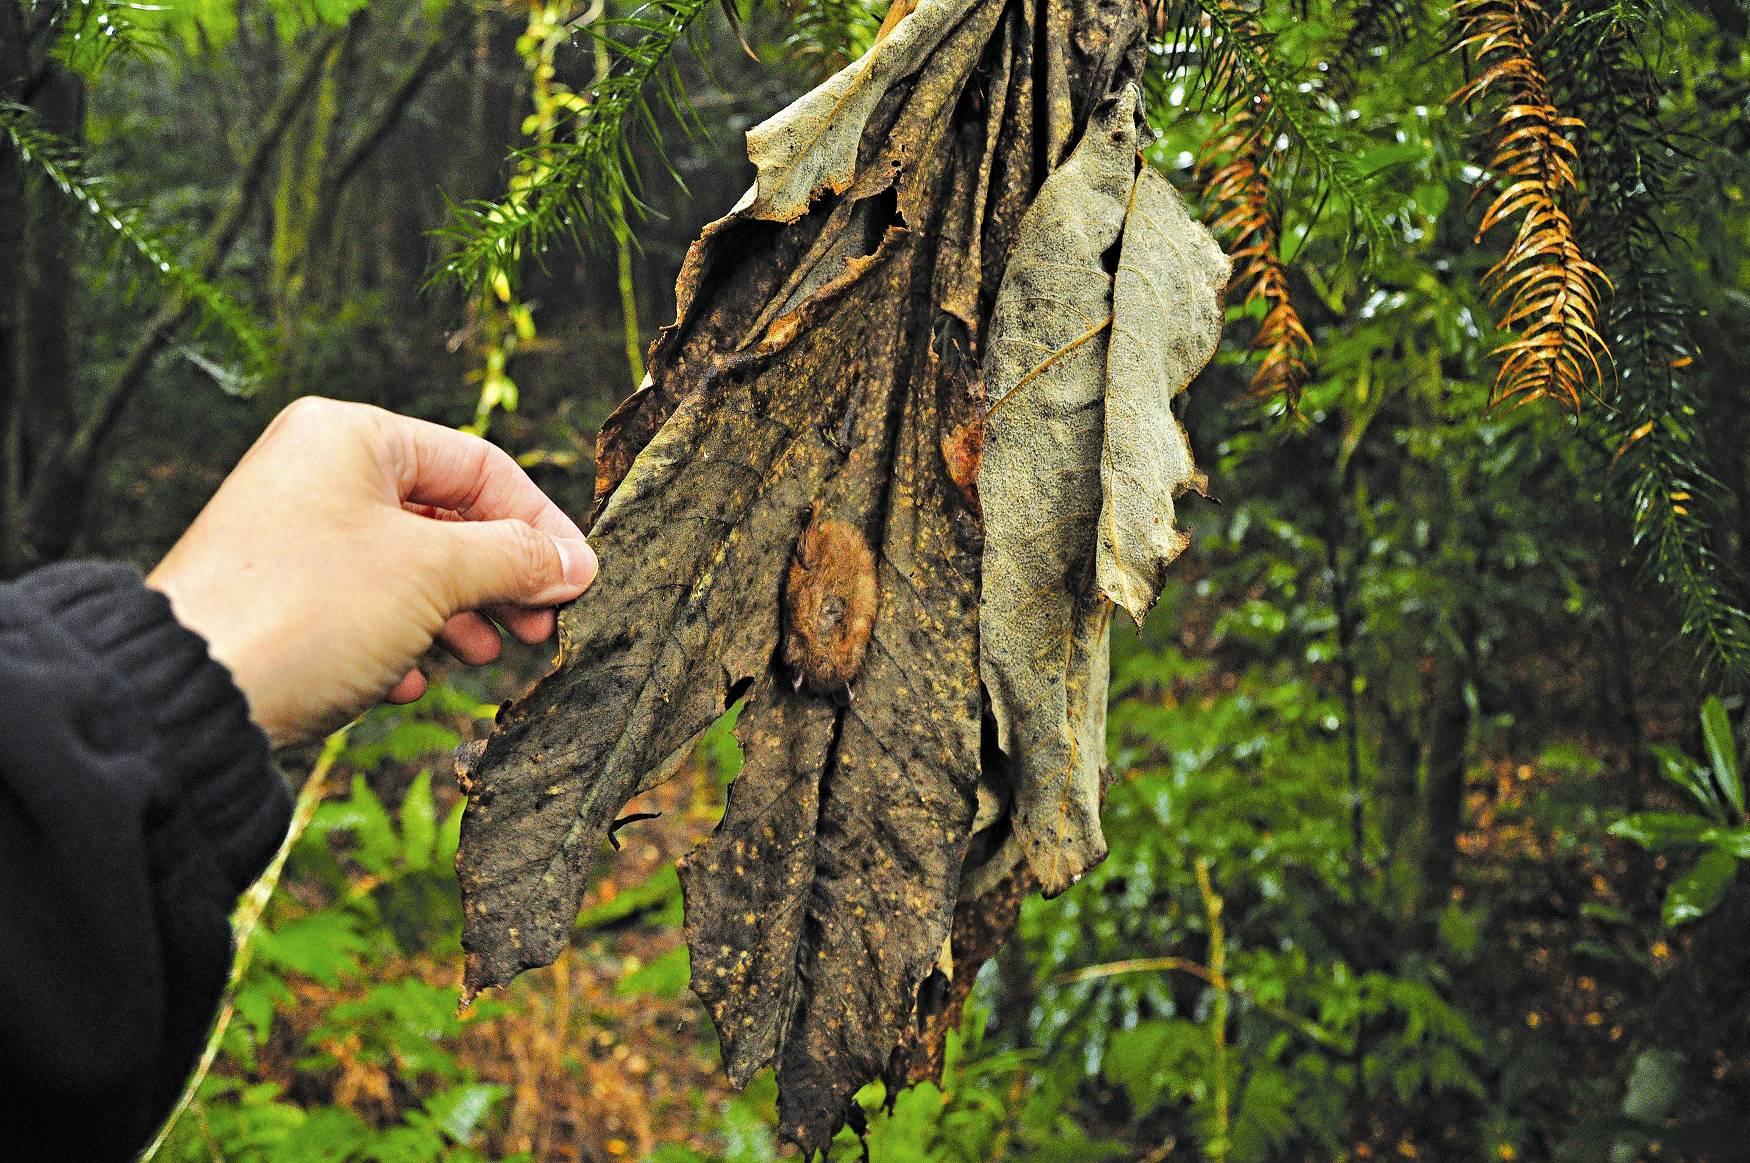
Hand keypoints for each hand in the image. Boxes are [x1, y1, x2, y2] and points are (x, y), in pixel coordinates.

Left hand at [147, 397, 596, 745]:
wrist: (191, 695)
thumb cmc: (304, 610)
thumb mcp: (434, 574)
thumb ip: (515, 559)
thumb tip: (572, 564)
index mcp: (351, 436)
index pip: (479, 466)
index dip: (540, 524)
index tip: (579, 578)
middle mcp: (319, 472)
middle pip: (447, 517)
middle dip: (501, 577)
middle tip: (542, 625)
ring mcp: (296, 534)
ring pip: (410, 566)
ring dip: (459, 614)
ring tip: (481, 656)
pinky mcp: (280, 595)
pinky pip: (366, 605)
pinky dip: (402, 639)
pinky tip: (408, 680)